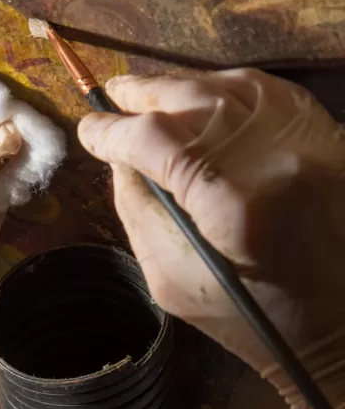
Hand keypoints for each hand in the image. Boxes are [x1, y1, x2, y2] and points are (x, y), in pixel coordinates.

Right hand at [78, 69, 344, 408]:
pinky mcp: (327, 137)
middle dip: (141, 93)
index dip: (113, 130)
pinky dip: (224, 86)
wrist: (342, 322)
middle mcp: (274, 157)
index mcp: (232, 203)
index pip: (155, 139)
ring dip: (179, 86)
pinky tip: (200, 94)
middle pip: (192, 98)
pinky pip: (267, 89)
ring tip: (147, 92)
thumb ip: (136, 211)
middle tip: (112, 95)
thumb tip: (120, 158)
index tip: (88, 131)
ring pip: (228, 85)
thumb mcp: (169, 280)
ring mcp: (308, 141)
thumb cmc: (251, 319)